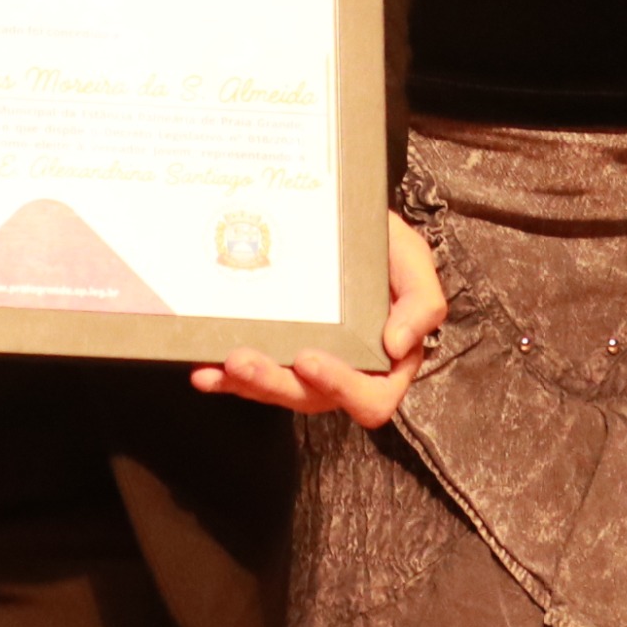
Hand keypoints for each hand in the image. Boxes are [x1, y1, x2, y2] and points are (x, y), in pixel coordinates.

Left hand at [191, 214, 447, 426]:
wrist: (348, 227)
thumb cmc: (386, 249)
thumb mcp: (414, 262)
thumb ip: (422, 302)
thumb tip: (398, 345)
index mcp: (386, 364)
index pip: (372, 398)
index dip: (341, 386)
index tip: (309, 358)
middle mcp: (345, 373)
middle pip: (312, 399)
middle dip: (274, 384)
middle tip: (243, 359)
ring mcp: (308, 369)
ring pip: (278, 392)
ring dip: (247, 383)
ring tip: (220, 361)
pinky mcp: (278, 357)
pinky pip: (252, 378)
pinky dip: (226, 379)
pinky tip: (205, 370)